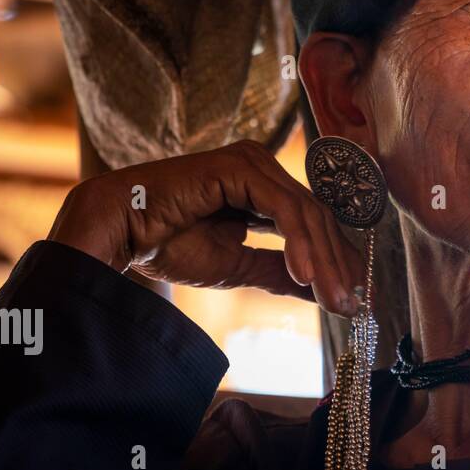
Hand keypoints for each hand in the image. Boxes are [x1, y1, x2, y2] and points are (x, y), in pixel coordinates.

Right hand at [47, 139, 366, 315]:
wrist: (116, 232)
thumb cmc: (167, 244)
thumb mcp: (237, 266)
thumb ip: (279, 273)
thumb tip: (322, 292)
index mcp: (263, 186)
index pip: (313, 223)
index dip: (336, 260)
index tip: (353, 300)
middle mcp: (262, 168)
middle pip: (316, 218)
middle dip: (338, 265)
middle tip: (353, 306)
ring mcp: (252, 162)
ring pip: (305, 214)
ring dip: (324, 261)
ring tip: (334, 300)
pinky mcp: (239, 166)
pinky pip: (282, 208)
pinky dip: (299, 243)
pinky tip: (306, 276)